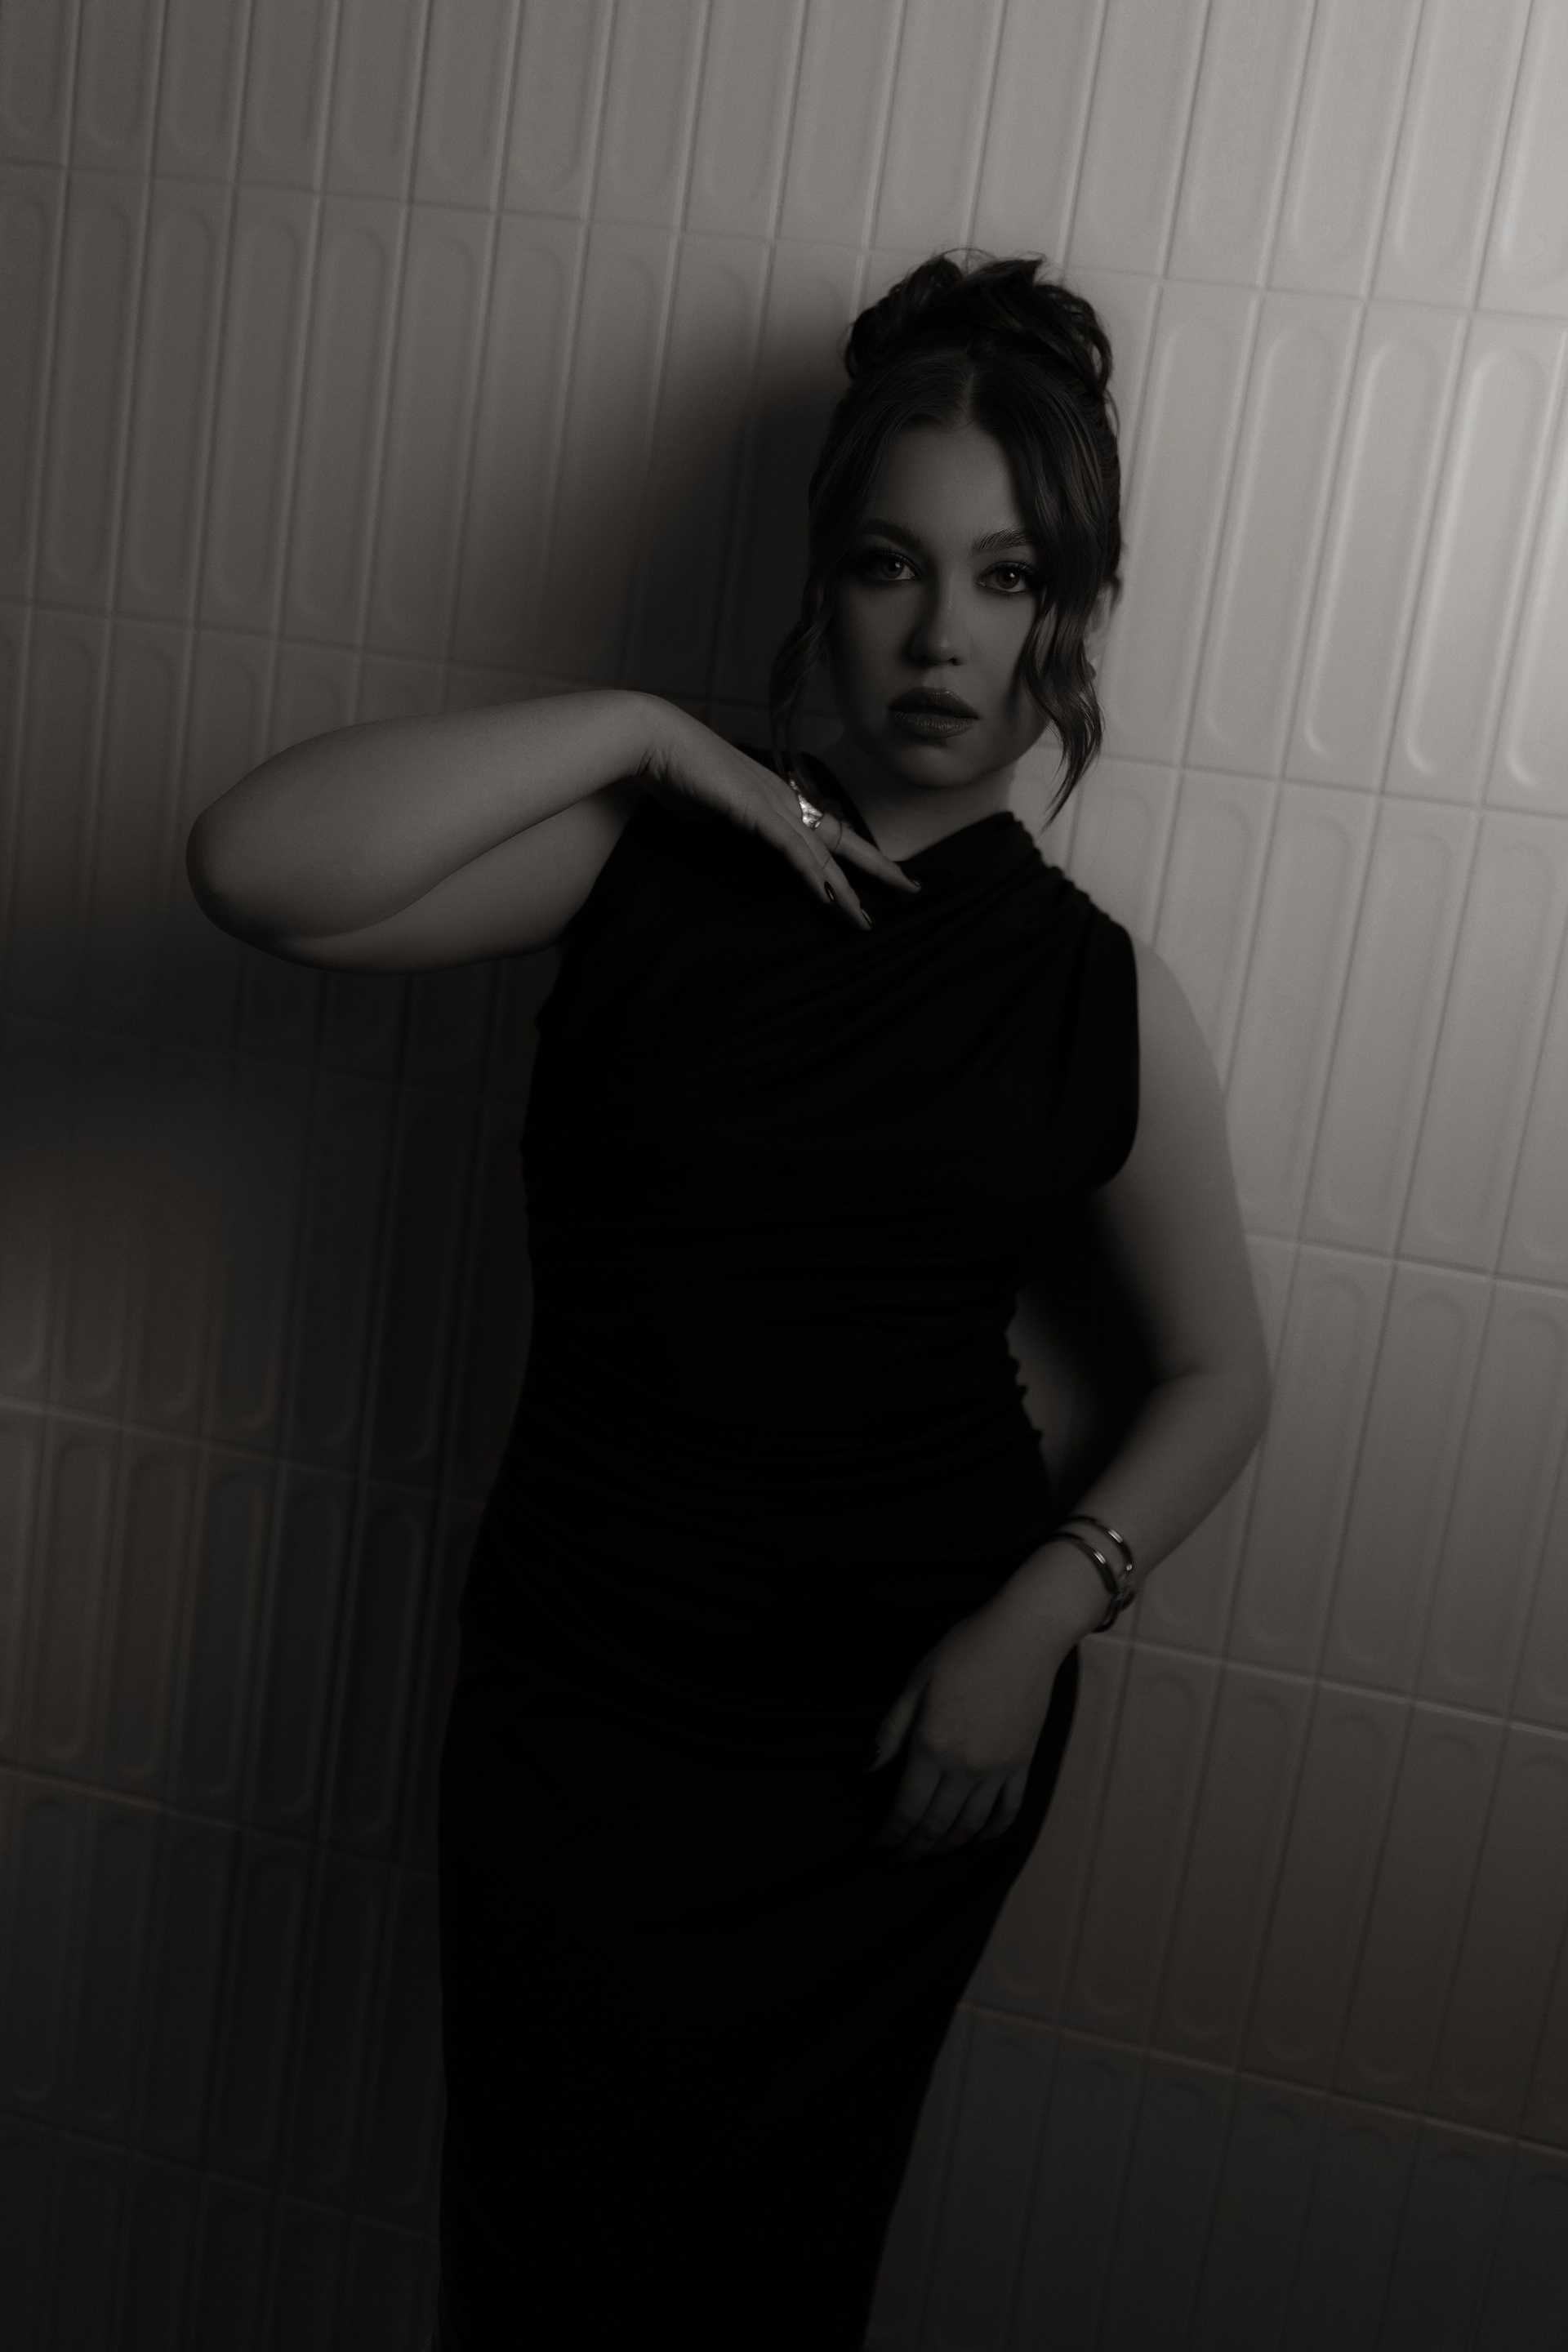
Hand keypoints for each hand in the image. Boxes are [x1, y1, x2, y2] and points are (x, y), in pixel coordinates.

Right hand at [639, 704, 919, 928]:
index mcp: (780, 798)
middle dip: (879, 868)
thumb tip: (738, 830)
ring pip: (822, 854)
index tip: (883, 874)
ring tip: (865, 918)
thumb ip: (736, 822)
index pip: (829, 832)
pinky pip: (793, 849)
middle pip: (843, 841)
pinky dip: (811, 874)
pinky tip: (828, 896)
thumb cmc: (679, 771)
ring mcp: (774, 803)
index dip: (858, 855)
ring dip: (846, 889)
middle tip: (912, 889)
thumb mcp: (716, 807)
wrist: (655, 739)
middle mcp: (786, 799)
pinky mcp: (755, 810)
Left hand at [871, 1544, 1105, 1859]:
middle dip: (915, 1848)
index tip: (879, 1845)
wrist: (1024, 1635)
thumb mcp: (917, 1682)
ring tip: (931, 1854)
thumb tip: (869, 1769)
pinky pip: (1008, 1810)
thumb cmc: (966, 1649)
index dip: (891, 1833)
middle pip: (937, 1824)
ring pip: (970, 1825)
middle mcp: (966, 1766)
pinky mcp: (1022, 1763)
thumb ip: (892, 1730)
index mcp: (933, 1745)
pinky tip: (978, 1842)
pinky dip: (992, 1833)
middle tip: (900, 1860)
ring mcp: (998, 1768)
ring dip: (948, 1846)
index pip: (907, 1807)